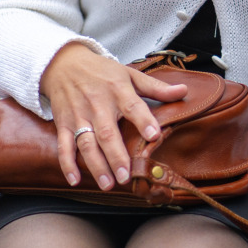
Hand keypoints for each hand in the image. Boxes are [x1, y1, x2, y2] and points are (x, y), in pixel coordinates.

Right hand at [38, 42, 187, 189]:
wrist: (64, 63)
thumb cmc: (102, 71)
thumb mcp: (130, 74)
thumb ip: (156, 87)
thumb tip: (183, 91)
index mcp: (118, 90)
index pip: (133, 106)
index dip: (144, 120)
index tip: (154, 136)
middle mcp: (97, 104)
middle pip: (107, 132)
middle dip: (116, 156)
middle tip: (126, 176)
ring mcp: (78, 115)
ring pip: (86, 143)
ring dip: (96, 165)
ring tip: (108, 184)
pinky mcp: (63, 123)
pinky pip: (64, 145)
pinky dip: (67, 164)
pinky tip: (75, 180)